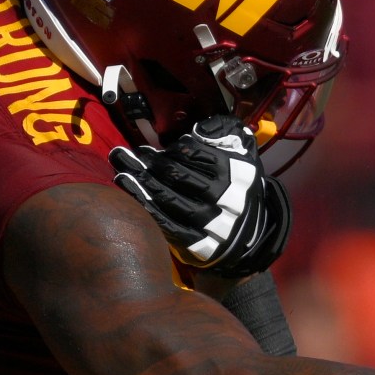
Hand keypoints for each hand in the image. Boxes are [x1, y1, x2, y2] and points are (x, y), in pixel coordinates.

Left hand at [108, 117, 290, 277]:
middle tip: (126, 154)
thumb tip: (199, 129)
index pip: (195, 154)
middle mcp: (224, 198)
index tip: (155, 146)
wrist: (252, 230)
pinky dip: (147, 208)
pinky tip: (131, 194)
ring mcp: (211, 223)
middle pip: (178, 175)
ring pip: (170, 200)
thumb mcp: (243, 153)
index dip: (170, 149)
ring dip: (141, 183)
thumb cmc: (239, 186)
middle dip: (148, 162)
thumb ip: (225, 134)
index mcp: (235, 172)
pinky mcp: (200, 244)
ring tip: (122, 170)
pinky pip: (168, 225)